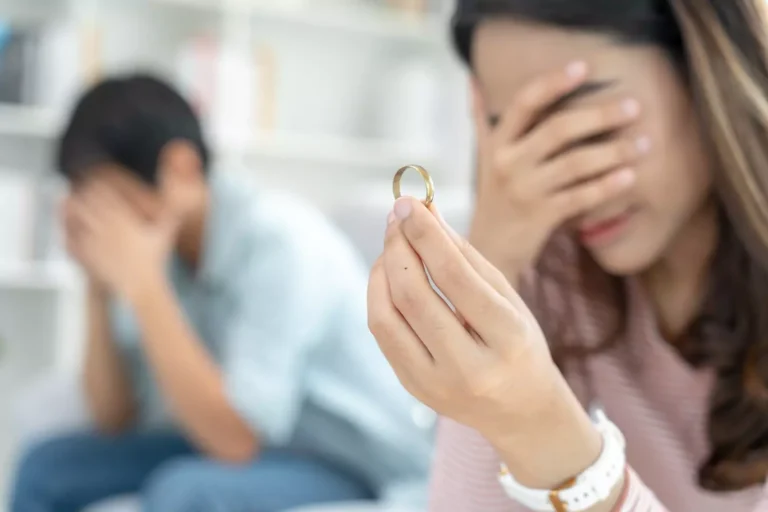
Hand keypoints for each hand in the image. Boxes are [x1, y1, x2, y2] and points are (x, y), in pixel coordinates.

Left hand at [62, 183, 176, 302]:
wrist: (141, 285)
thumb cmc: (154, 261)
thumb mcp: (164, 235)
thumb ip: (172, 216)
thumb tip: (182, 205)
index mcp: (123, 218)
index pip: (103, 194)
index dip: (95, 188)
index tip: (93, 187)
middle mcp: (106, 227)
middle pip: (84, 202)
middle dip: (80, 197)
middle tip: (78, 197)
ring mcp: (95, 241)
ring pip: (74, 218)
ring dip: (69, 212)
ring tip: (69, 210)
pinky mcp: (88, 255)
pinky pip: (70, 240)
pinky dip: (66, 234)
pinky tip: (67, 233)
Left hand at [368, 197, 600, 488]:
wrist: (521, 412)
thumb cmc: (519, 344)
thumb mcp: (507, 298)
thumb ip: (466, 256)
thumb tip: (426, 214)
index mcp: (506, 339)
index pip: (455, 278)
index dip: (426, 235)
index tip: (408, 203)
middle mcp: (469, 368)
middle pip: (413, 296)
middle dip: (398, 247)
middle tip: (396, 217)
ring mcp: (436, 384)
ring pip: (386, 316)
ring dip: (382, 270)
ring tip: (393, 244)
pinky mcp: (413, 388)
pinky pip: (383, 333)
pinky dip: (379, 296)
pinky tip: (389, 274)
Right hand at [469, 62, 647, 280]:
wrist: (487, 250)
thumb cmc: (493, 199)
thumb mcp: (483, 158)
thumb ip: (482, 120)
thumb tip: (473, 81)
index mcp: (497, 143)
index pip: (524, 102)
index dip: (553, 82)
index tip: (585, 67)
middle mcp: (507, 163)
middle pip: (559, 129)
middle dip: (600, 115)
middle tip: (634, 106)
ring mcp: (524, 191)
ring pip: (575, 163)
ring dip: (613, 151)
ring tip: (644, 142)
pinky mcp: (539, 217)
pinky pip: (580, 197)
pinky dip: (606, 186)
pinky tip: (630, 176)